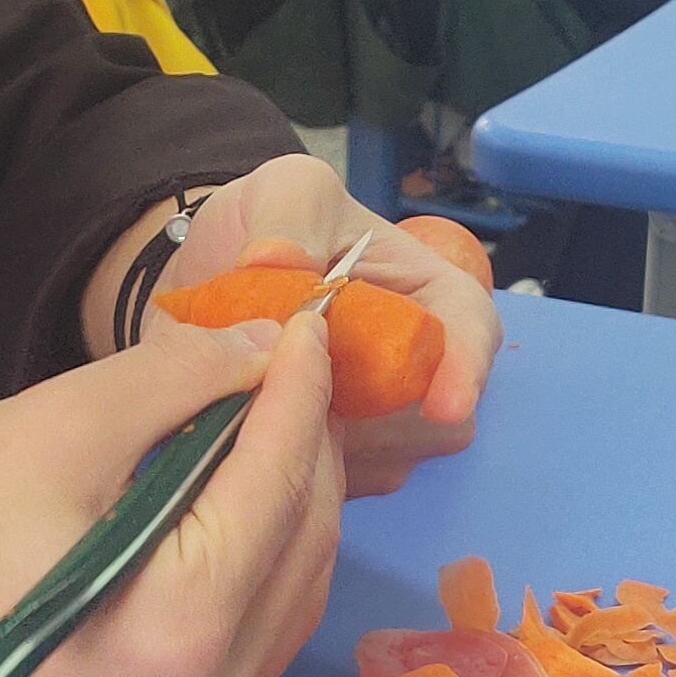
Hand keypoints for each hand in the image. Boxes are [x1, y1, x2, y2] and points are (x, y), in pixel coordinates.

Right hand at [0, 308, 343, 676]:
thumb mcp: (58, 426)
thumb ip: (180, 381)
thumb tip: (268, 348)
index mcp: (179, 627)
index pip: (276, 485)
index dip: (298, 393)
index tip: (310, 324)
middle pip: (301, 547)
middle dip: (304, 449)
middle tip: (290, 370)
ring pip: (291, 600)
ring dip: (292, 510)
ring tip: (270, 429)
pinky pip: (253, 646)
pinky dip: (261, 571)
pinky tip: (238, 510)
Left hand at [165, 153, 501, 496]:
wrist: (204, 274)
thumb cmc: (267, 226)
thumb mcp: (283, 192)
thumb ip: (289, 216)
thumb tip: (280, 262)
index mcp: (426, 293)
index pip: (470, 329)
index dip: (467, 368)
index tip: (443, 403)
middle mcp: (414, 364)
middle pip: (439, 416)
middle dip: (384, 420)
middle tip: (309, 398)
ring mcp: (379, 419)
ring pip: (387, 458)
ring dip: (336, 445)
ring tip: (265, 403)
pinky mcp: (338, 458)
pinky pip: (336, 484)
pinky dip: (301, 467)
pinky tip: (255, 434)